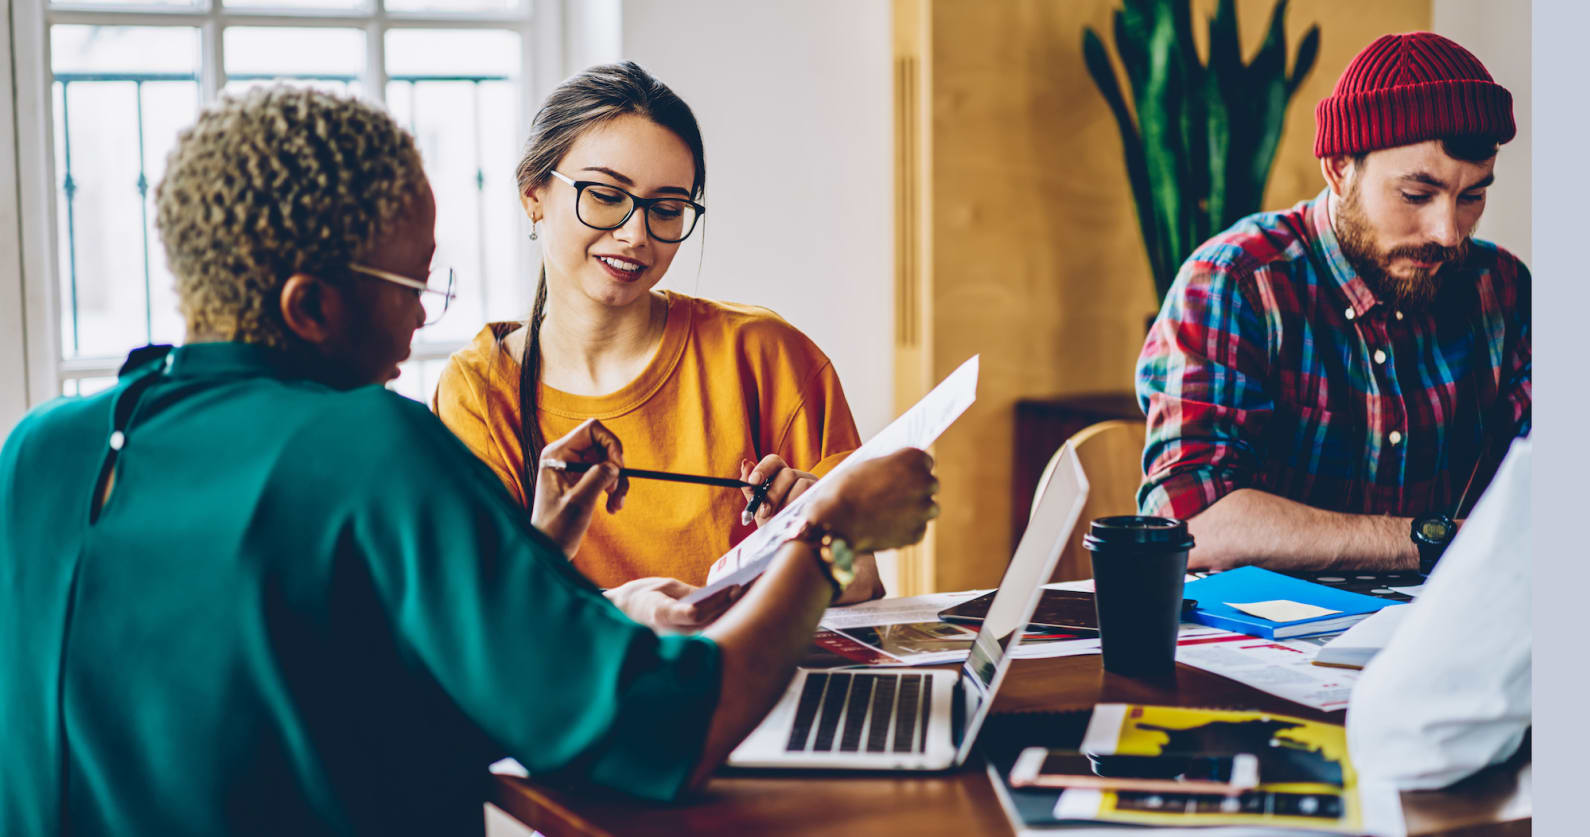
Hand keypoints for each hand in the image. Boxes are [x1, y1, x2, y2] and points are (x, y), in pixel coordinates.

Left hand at [532, 418, 628, 558]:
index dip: (611, 443)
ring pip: (608, 461)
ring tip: (616, 505)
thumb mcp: (579, 502)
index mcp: (556, 454)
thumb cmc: (556, 528)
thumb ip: (598, 477)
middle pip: (603, 445)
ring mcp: (572, 467)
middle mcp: (564, 455)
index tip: (619, 467)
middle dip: (617, 468)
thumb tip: (615, 465)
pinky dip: (613, 489)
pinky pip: (605, 474)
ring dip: (618, 482)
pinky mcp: (580, 480)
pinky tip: (612, 508)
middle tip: (618, 492)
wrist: (547, 550)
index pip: (592, 430)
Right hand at [604, 577, 743, 631]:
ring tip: (748, 596)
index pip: (692, 614)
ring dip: (730, 614)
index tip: (732, 588)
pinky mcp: (679, 645)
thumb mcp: (664, 587)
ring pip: (710, 630)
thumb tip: (718, 595)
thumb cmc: (641, 599)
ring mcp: (674, 641)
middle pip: (708, 621)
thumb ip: (690, 593)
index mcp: (660, 614)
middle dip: (730, 605)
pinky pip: (706, 633)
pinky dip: (722, 621)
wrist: (619, 617)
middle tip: (749, 587)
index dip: (716, 602)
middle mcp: (668, 632)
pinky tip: (736, 610)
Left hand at [739, 455, 818, 526]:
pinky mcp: (822, 494)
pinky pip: (809, 494)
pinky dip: (798, 507)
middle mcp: (798, 476)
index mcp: (780, 475)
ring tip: (781, 519)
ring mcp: (812, 484)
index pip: (773, 461)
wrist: (790, 543)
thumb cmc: (774, 524)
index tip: (753, 482)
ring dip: (786, 503)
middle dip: (772, 494)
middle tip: (765, 512)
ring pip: (799, 483)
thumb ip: (751, 489)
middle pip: (786, 473)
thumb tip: (746, 463)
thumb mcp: (759, 509)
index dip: (763, 469)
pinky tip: (794, 518)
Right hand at [804, 448, 937, 552]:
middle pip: (931, 484)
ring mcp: (923, 509)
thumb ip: (890, 469)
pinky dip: (905, 530)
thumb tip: (900, 478)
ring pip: (929, 508)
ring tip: (892, 514)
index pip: (925, 461)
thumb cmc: (845, 490)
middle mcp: (924, 481)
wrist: (836, 521)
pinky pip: (917, 529)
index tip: (906, 476)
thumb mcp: (868, 467)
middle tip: (899, 497)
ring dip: (915, 511)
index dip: (913, 469)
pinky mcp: (916, 534)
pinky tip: (885, 528)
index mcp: (913, 458)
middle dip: (917, 490)